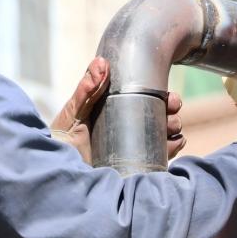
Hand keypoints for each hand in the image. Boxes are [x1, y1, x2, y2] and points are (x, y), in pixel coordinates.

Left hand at [51, 57, 186, 164]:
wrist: (61, 175)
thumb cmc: (62, 142)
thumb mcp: (73, 112)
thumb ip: (86, 89)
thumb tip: (101, 62)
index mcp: (117, 110)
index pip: (146, 97)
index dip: (162, 95)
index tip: (168, 96)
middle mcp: (129, 128)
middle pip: (161, 115)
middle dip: (172, 111)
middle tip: (171, 112)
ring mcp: (135, 148)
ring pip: (166, 134)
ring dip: (174, 128)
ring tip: (170, 128)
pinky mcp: (138, 166)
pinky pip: (163, 156)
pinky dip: (173, 148)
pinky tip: (173, 144)